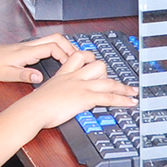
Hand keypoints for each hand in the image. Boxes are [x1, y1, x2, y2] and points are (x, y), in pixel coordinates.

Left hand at [0, 34, 79, 83]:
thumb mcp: (6, 74)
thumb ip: (24, 75)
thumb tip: (39, 77)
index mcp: (26, 51)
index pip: (52, 47)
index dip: (65, 54)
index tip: (71, 64)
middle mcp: (28, 46)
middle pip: (56, 38)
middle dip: (70, 46)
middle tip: (79, 58)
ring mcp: (27, 46)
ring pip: (51, 40)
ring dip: (63, 46)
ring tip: (72, 58)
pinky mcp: (24, 49)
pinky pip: (45, 44)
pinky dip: (55, 49)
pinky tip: (57, 58)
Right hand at [15, 50, 136, 127]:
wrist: (33, 109)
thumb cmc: (35, 105)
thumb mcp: (47, 92)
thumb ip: (57, 92)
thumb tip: (60, 98)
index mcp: (64, 74)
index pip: (80, 57)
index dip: (90, 58)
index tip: (96, 62)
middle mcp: (75, 77)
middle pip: (98, 65)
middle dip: (108, 74)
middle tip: (114, 82)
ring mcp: (81, 86)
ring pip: (108, 82)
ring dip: (123, 88)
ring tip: (133, 92)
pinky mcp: (85, 97)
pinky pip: (109, 97)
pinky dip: (123, 100)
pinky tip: (130, 102)